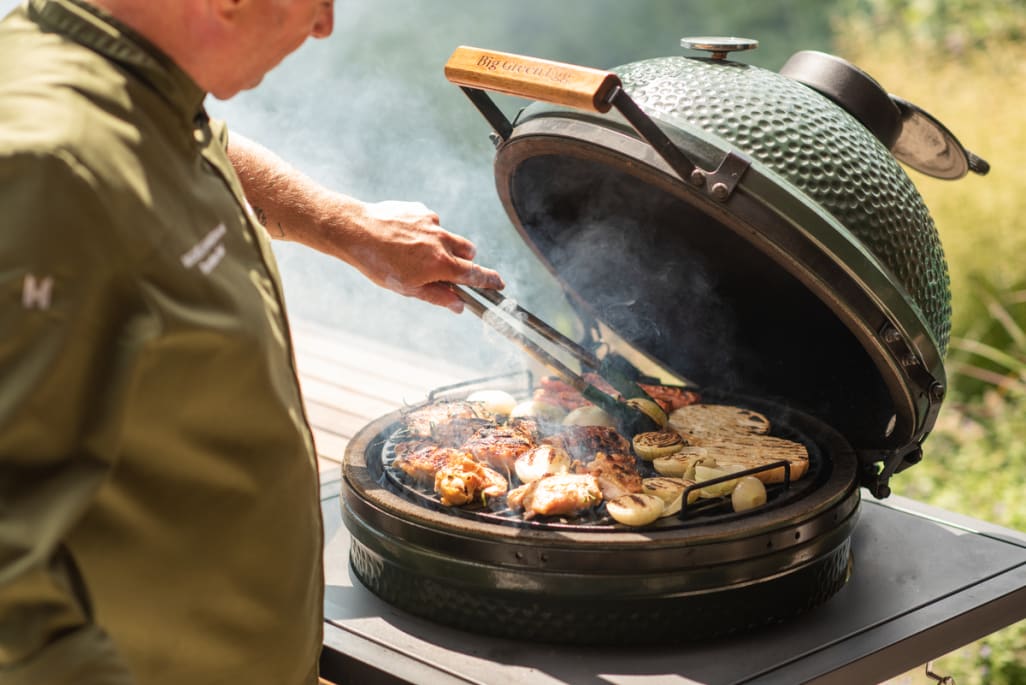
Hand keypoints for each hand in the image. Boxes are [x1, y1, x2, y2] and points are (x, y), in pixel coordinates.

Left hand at [332, 198, 505, 312]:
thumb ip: (437, 296)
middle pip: (468, 251)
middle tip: (446, 269)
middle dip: (464, 260)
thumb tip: (459, 306)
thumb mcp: (407, 288)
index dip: (489, 280)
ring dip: (442, 245)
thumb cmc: (379, 264)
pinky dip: (423, 231)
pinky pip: (430, 222)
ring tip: (415, 253)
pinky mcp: (419, 209)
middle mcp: (441, 240)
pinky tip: (402, 236)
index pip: (474, 273)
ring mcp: (431, 222)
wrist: (355, 230)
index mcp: (440, 263)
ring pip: (448, 236)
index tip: (499, 283)